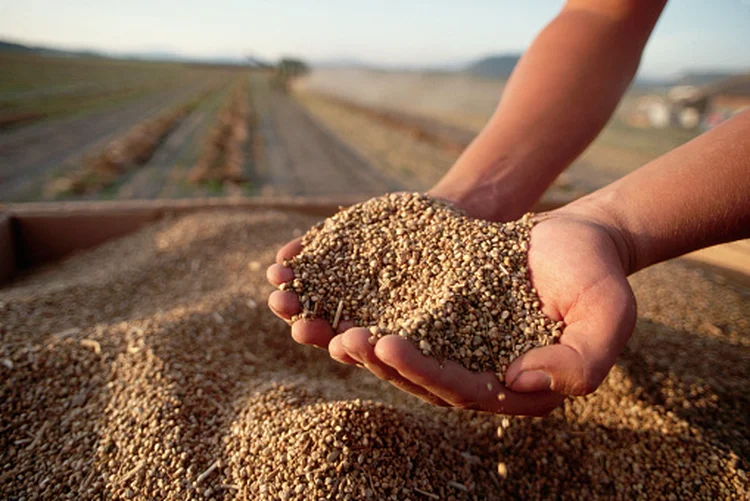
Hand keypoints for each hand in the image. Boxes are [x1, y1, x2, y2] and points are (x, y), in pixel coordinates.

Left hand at [267, 206, 635, 415]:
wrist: (577, 237)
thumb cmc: (595, 272)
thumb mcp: (607, 313)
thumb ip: (582, 360)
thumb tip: (520, 383)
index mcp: (508, 385)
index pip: (456, 388)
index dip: (418, 369)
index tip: (385, 343)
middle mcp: (472, 368)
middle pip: (413, 372)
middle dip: (372, 357)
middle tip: (336, 337)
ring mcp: (448, 339)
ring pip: (392, 345)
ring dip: (349, 336)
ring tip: (311, 320)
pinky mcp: (432, 308)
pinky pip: (388, 310)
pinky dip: (354, 303)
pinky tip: (321, 291)